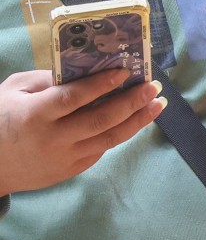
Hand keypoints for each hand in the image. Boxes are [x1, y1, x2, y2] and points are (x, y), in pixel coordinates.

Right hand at [0, 69, 164, 196]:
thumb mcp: (13, 91)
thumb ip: (45, 80)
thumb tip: (83, 70)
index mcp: (35, 114)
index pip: (75, 98)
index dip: (102, 85)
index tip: (125, 72)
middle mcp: (53, 138)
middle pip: (101, 119)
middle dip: (132, 102)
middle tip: (153, 87)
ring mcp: (64, 157)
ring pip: (110, 138)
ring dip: (138, 120)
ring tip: (157, 104)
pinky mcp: (72, 170)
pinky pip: (102, 149)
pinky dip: (120, 133)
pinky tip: (135, 119)